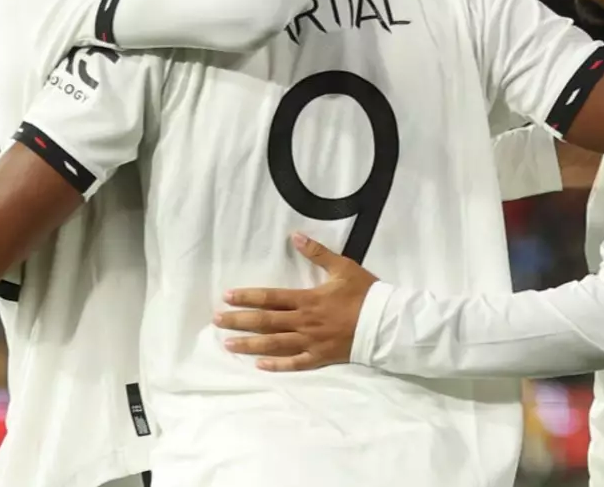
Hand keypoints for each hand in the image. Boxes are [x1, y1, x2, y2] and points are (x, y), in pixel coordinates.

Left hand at [214, 233, 376, 371]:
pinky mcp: (320, 357)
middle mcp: (304, 322)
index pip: (270, 298)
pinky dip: (277, 365)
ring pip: (274, 344)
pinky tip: (259, 366)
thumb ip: (318, 253)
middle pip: (265, 322)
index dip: (247, 296)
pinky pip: (295, 363)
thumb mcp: (343, 267)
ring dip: (249, 344)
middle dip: (239, 320)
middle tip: (217, 321)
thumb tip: (296, 236)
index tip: (227, 297)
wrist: (386, 322)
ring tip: (228, 345)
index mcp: (308, 299)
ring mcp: (311, 342)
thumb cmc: (364, 293)